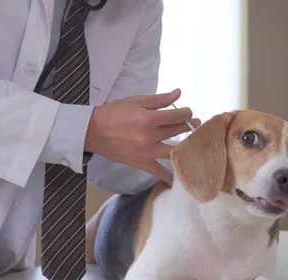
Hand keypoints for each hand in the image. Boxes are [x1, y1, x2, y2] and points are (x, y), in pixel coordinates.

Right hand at [84, 88, 200, 184]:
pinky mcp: (141, 163)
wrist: (93, 131)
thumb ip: (160, 99)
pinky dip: (169, 176)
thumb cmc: (114, 113)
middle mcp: (150, 137)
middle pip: (178, 132)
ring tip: (193, 142)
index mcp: (149, 119)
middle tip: (194, 123)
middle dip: (188, 125)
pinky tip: (180, 177)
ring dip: (186, 146)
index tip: (187, 111)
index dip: (186, 112)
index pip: (177, 116)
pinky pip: (159, 172)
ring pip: (174, 151)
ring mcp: (146, 152)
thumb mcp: (136, 101)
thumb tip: (179, 93)